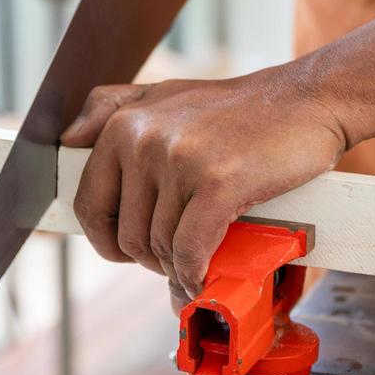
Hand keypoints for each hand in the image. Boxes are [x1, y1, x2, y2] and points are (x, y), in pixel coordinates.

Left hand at [60, 66, 347, 308]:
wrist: (308, 101)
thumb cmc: (240, 110)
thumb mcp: (166, 95)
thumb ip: (111, 109)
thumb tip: (66, 139)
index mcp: (124, 124)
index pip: (90, 205)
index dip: (108, 240)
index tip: (132, 251)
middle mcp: (144, 138)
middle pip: (128, 235)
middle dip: (152, 259)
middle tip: (179, 259)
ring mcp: (180, 159)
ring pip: (161, 247)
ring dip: (179, 270)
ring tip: (200, 268)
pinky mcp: (218, 182)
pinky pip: (190, 250)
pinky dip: (196, 275)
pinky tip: (206, 279)